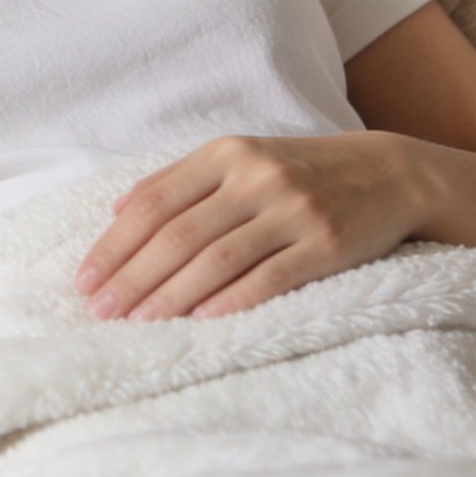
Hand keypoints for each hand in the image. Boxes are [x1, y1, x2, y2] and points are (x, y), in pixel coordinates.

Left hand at [72, 132, 423, 321]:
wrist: (392, 173)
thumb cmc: (301, 172)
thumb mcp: (242, 160)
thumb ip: (181, 181)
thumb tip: (116, 212)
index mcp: (225, 153)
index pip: (153, 202)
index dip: (114, 245)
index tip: (84, 280)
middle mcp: (255, 176)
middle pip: (178, 234)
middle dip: (132, 277)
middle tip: (99, 312)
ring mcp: (293, 208)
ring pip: (217, 258)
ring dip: (171, 296)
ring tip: (137, 323)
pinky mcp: (328, 242)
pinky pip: (271, 276)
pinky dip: (232, 300)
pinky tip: (201, 321)